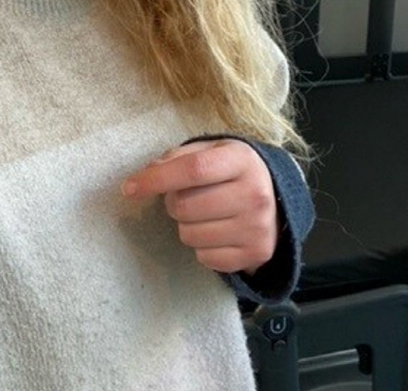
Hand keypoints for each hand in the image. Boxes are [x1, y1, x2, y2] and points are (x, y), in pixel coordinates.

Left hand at [121, 139, 278, 274]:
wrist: (278, 198)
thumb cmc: (233, 170)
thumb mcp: (212, 150)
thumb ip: (179, 157)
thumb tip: (147, 174)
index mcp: (241, 160)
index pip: (193, 169)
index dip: (156, 179)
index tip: (129, 188)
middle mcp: (254, 194)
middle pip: (185, 206)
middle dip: (173, 203)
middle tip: (186, 196)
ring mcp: (257, 227)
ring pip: (189, 235)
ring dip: (186, 225)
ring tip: (204, 213)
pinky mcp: (255, 254)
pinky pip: (204, 258)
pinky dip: (201, 246)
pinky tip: (217, 231)